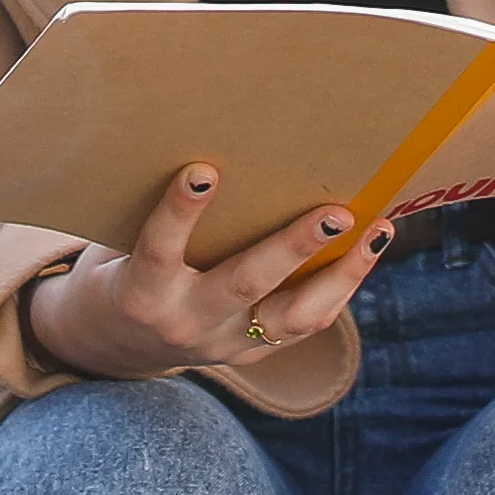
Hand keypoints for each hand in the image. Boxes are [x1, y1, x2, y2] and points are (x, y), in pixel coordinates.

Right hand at [27, 164, 392, 381]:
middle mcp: (186, 323)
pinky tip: (367, 249)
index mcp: (143, 293)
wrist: (118, 342)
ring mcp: (224, 344)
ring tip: (376, 231)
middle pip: (243, 284)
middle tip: (336, 211)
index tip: (203, 171)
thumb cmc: (125, 265)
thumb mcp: (123, 243)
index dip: (179, 213)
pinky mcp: (252, 354)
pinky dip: (340, 286)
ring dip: (341, 273)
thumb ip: (161, 213)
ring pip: (293, 316)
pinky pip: (305, 324)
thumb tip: (214, 140)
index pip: (160, 250)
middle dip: (293, 246)